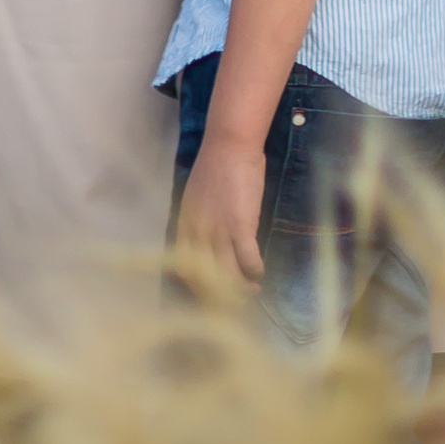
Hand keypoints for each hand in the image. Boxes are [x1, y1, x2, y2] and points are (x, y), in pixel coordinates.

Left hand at [174, 129, 266, 283]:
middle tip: (232, 299)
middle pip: (205, 277)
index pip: (184, 266)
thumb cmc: (215, 166)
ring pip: (228, 274)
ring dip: (241, 287)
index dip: (197, 284)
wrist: (230, 144)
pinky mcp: (241, 227)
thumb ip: (198, 221)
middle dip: (219, 294)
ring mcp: (218, 231)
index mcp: (185, 224)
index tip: (208, 291)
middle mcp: (198, 233)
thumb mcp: (195, 197)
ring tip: (251, 290)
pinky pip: (248, 260)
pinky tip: (260, 272)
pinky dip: (255, 270)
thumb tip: (206, 242)